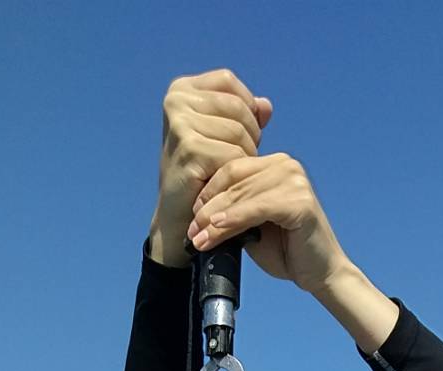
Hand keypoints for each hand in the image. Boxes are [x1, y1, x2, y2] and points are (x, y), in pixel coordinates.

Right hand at [149, 71, 272, 266]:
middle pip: (237, 107)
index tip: (244, 134)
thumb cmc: (201, 175)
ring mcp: (180, 124)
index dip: (244, 106)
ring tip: (230, 173)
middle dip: (249, 135)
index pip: (227, 81)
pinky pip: (234, 155)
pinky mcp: (189, 149)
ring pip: (239, 132)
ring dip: (246, 156)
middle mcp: (176, 101)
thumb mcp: (221, 137)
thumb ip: (245, 116)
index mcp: (180, 90)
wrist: (179, 218)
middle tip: (239, 160)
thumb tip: (266, 106)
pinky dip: (237, 173)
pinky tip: (225, 184)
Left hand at [188, 154, 347, 295]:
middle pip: (233, 179)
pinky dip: (235, 218)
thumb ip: (232, 213)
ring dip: (215, 218)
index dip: (207, 191)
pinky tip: (216, 229)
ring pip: (242, 194)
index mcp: (275, 165)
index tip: (191, 216)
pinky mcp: (300, 201)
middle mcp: (286, 165)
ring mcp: (295, 180)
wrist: (320, 274)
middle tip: (190, 231)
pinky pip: (257, 208)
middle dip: (207, 207)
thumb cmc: (288, 252)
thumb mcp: (251, 227)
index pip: (231, 168)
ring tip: (198, 238)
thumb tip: (198, 213)